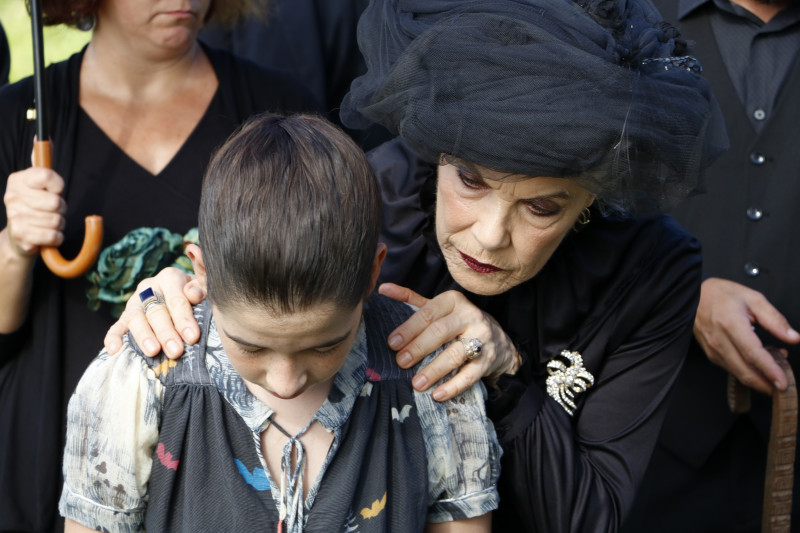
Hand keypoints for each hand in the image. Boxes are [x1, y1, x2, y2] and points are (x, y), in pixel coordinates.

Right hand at [3, 166, 65, 256]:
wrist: (20, 238)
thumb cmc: (36, 207)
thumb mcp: (40, 184)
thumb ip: (42, 161)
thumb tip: (43, 136)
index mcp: (18, 180)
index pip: (47, 176)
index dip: (58, 186)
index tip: (54, 191)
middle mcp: (11, 196)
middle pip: (55, 202)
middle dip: (61, 209)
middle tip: (52, 211)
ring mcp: (14, 216)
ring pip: (56, 220)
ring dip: (58, 225)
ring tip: (48, 223)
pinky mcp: (20, 235)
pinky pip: (52, 235)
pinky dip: (56, 237)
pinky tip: (46, 235)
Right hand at [104, 267, 205, 357]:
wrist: (184, 298)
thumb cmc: (198, 294)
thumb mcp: (205, 284)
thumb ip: (203, 276)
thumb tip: (193, 262)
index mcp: (170, 277)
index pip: (176, 298)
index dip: (184, 318)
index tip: (193, 336)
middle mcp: (150, 287)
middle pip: (156, 311)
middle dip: (167, 332)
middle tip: (176, 351)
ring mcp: (135, 302)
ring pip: (136, 318)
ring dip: (144, 336)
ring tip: (153, 352)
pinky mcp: (125, 317)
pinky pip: (117, 327)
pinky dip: (114, 337)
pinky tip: (114, 350)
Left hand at [379, 282, 521, 401]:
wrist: (498, 338)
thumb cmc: (458, 321)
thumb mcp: (438, 307)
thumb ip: (411, 299)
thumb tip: (383, 288)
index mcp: (453, 301)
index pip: (428, 313)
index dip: (409, 328)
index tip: (392, 343)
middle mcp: (469, 316)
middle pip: (441, 332)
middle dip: (419, 348)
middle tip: (401, 362)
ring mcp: (482, 338)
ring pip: (455, 355)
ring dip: (434, 370)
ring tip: (416, 384)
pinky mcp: (488, 360)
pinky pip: (470, 375)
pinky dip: (453, 386)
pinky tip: (437, 394)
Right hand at [694, 278, 798, 393]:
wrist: (694, 296)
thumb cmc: (723, 295)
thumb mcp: (753, 298)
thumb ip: (775, 319)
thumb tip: (793, 338)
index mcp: (731, 323)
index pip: (752, 354)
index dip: (769, 370)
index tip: (783, 382)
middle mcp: (719, 340)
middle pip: (744, 370)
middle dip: (765, 384)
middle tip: (783, 388)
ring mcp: (713, 349)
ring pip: (737, 373)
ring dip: (758, 379)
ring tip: (775, 373)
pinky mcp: (711, 354)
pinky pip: (731, 368)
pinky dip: (747, 371)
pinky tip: (759, 365)